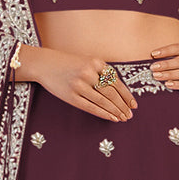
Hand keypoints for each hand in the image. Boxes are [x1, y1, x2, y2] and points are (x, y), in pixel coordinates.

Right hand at [16, 45, 136, 121]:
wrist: (45, 64)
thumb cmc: (68, 63)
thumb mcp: (87, 61)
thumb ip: (102, 73)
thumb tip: (120, 92)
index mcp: (96, 62)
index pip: (116, 82)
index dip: (126, 95)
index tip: (134, 104)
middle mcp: (89, 73)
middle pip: (111, 93)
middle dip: (123, 106)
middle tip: (130, 115)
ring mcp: (79, 85)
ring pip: (103, 101)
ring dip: (115, 111)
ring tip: (123, 118)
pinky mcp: (71, 96)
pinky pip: (91, 107)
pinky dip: (103, 113)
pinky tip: (111, 118)